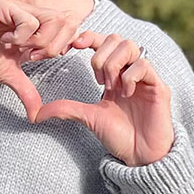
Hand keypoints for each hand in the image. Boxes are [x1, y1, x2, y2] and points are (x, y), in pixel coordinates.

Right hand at [0, 0, 81, 122]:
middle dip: (54, 44)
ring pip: (53, 18)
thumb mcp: (9, 75)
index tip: (40, 58)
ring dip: (41, 39)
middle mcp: (29, 13)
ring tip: (21, 49)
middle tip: (32, 56)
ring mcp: (19, 8)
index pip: (68, 26)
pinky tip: (6, 41)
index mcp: (34, 27)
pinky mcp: (6, 6)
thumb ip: (26, 90)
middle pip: (66, 20)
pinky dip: (22, 36)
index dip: (63, 44)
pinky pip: (29, 20)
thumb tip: (36, 115)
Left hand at [34, 30, 174, 165]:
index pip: (102, 42)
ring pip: (130, 46)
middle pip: (116, 38)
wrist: (139, 156)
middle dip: (100, 56)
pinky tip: (124, 93)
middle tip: (97, 81)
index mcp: (114, 73)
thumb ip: (65, 108)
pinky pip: (144, 65)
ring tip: (111, 87)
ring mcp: (145, 77)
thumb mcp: (87, 117)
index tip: (73, 46)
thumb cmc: (118, 135)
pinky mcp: (158, 87)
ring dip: (114, 64)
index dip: (88, 37)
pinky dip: (129, 76)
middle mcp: (130, 70)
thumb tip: (35, 114)